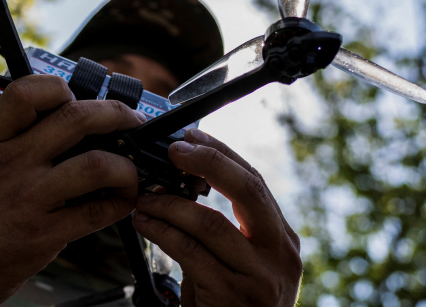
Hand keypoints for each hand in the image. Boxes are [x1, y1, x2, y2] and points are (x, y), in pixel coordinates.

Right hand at [0, 74, 145, 306]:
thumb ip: (14, 141)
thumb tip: (65, 121)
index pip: (26, 93)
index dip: (60, 87)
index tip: (78, 97)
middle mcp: (11, 165)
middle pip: (76, 119)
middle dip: (116, 115)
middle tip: (131, 122)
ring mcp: (28, 199)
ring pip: (97, 165)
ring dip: (126, 167)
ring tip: (129, 172)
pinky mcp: (44, 234)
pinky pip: (97, 212)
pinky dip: (121, 204)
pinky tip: (121, 202)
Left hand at [132, 129, 301, 306]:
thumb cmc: (234, 303)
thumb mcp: (240, 261)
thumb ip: (223, 225)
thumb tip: (178, 183)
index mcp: (281, 237)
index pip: (254, 181)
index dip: (221, 153)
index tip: (192, 136)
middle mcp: (279, 252)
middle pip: (247, 190)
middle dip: (209, 162)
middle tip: (175, 150)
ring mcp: (260, 275)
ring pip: (212, 223)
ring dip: (170, 204)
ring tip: (144, 197)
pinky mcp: (234, 294)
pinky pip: (192, 253)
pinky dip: (163, 233)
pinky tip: (145, 224)